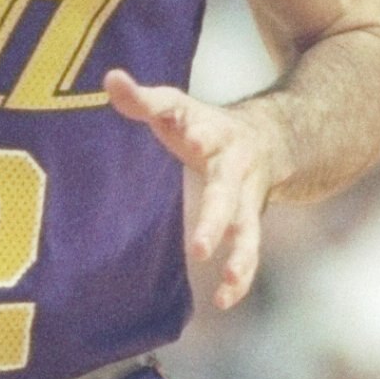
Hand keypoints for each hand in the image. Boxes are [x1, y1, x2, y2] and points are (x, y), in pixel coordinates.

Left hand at [103, 72, 279, 310]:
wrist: (269, 138)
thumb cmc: (203, 126)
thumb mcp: (176, 107)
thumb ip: (143, 99)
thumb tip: (110, 78)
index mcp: (213, 132)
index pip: (203, 127)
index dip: (198, 132)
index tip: (193, 139)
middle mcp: (235, 166)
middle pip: (225, 193)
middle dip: (215, 219)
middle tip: (199, 245)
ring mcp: (246, 198)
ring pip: (246, 229)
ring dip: (239, 257)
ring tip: (227, 283)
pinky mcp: (248, 223)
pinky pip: (248, 252)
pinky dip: (239, 278)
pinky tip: (224, 300)